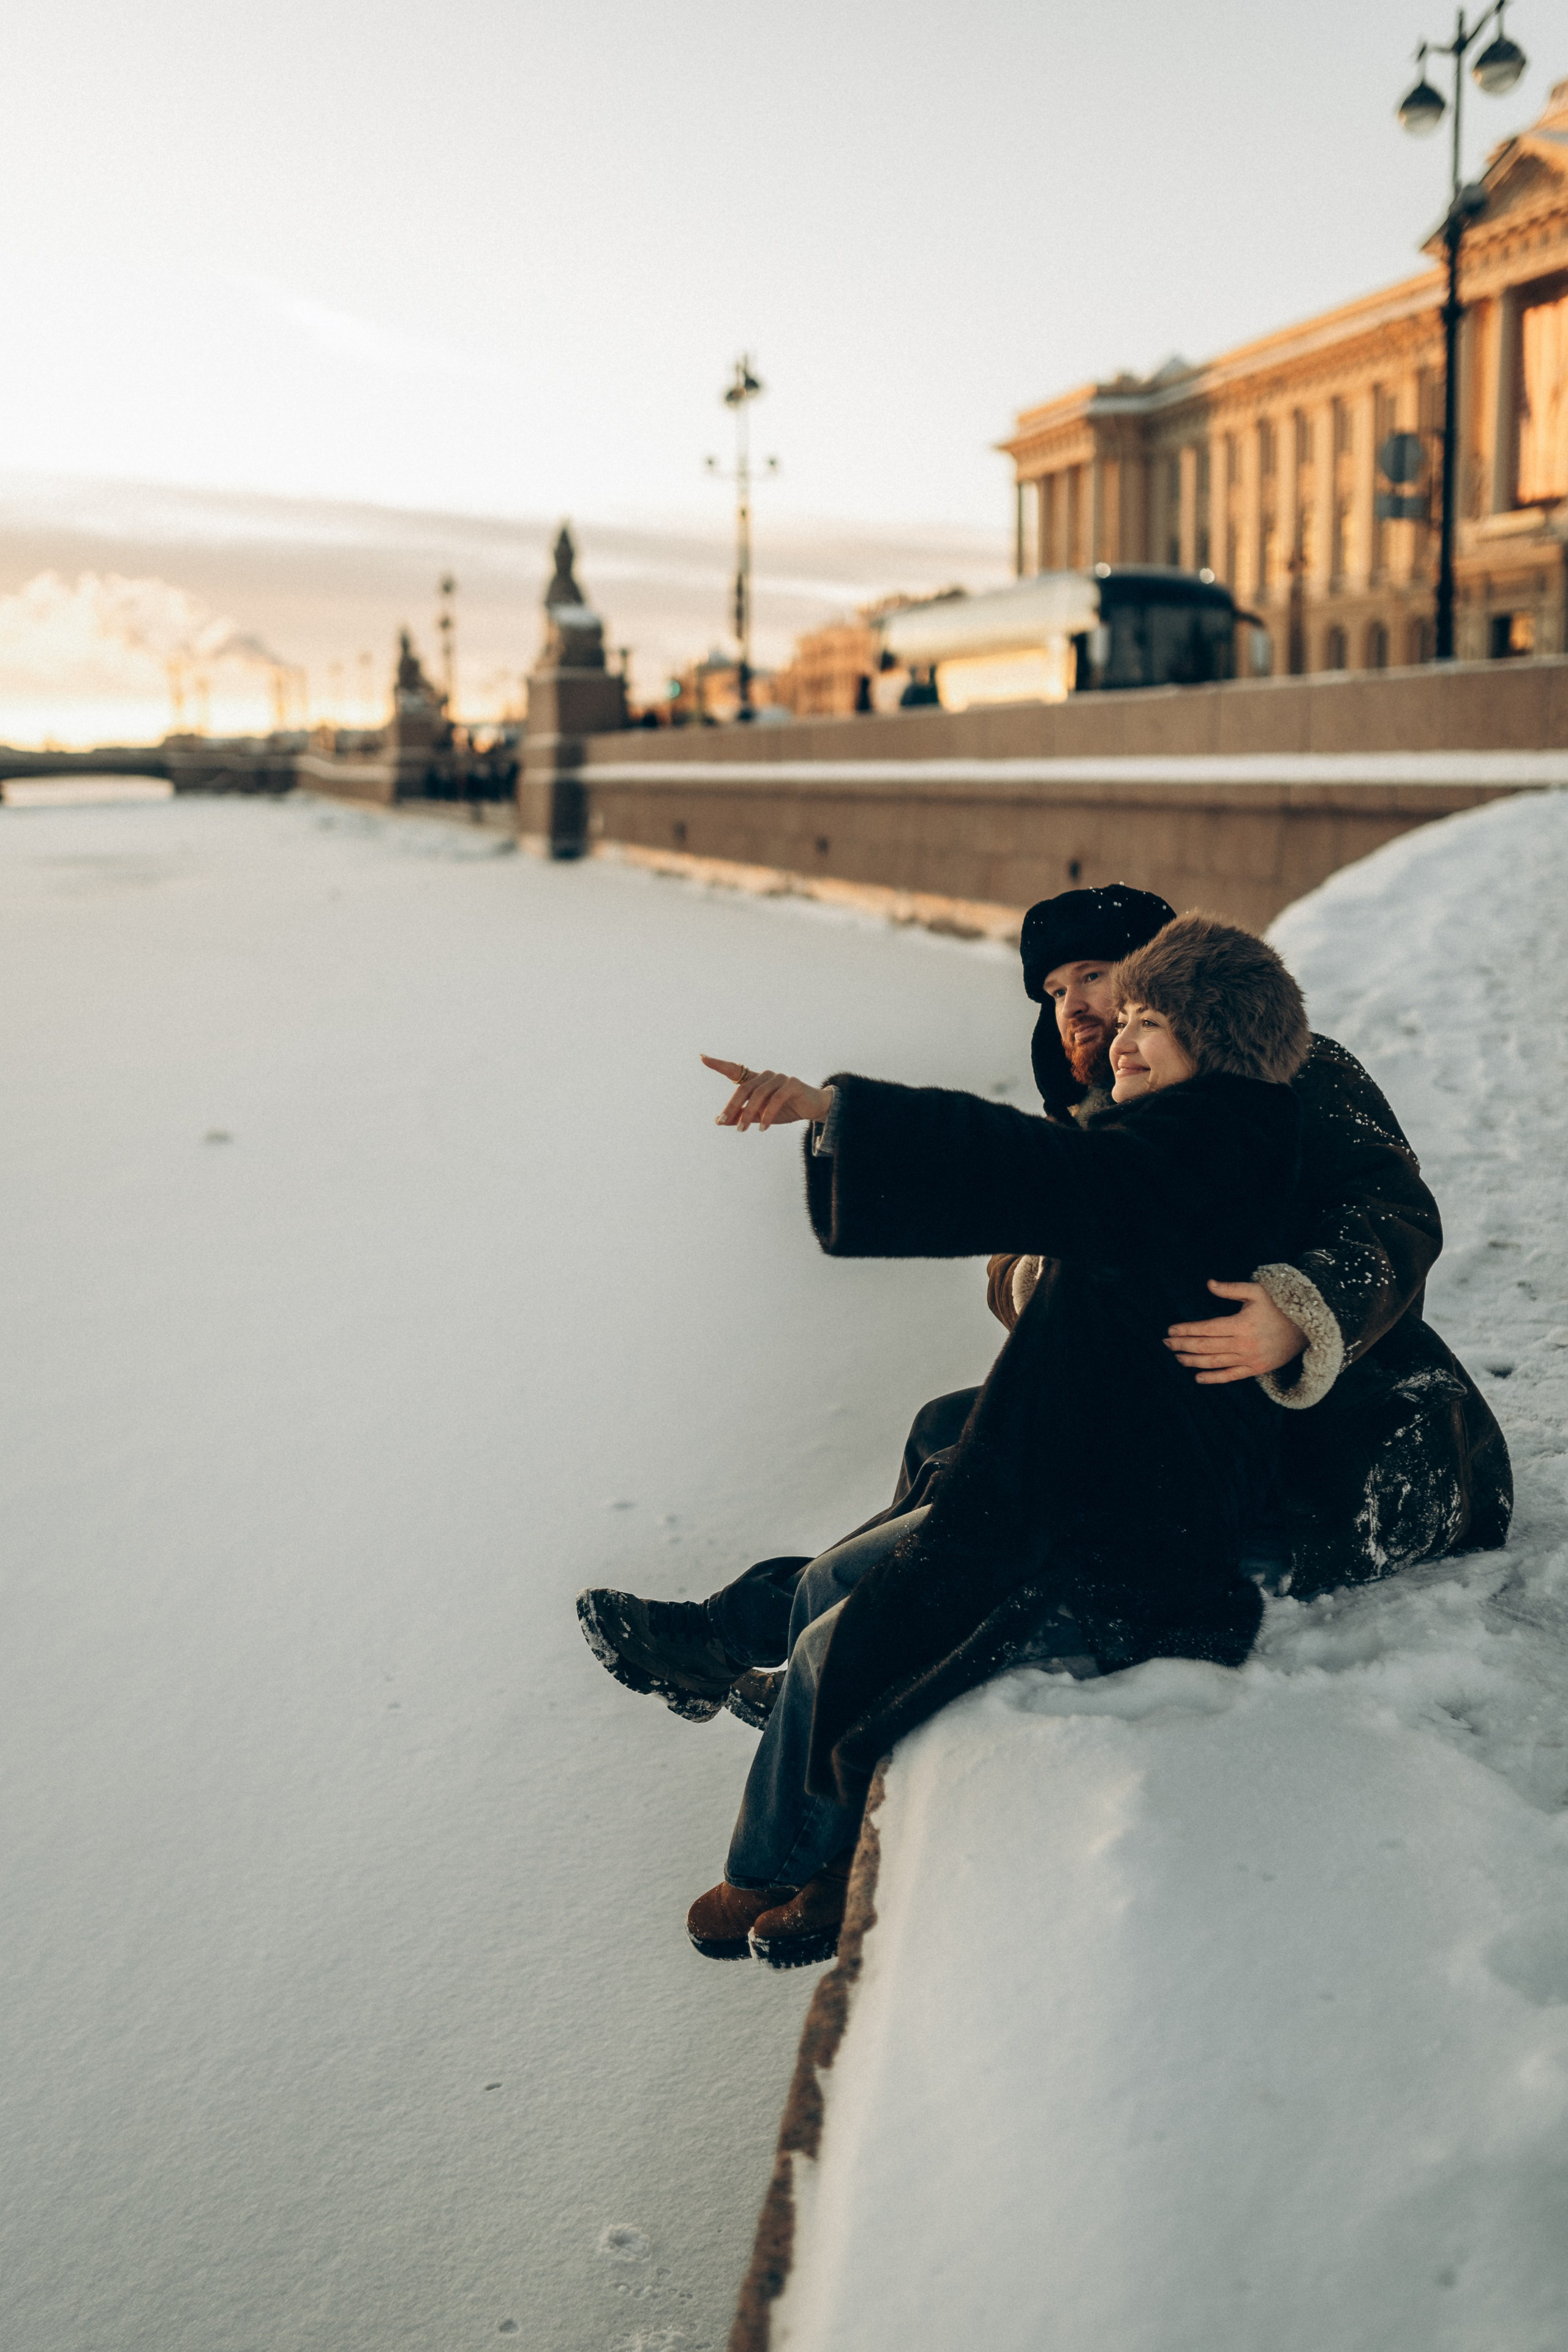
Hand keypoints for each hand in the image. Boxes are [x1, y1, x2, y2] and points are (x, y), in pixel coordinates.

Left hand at [702, 1055, 833, 1130]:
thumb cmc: (785, 1110)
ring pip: (758, 1094)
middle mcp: (766, 1076)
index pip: (734, 1070)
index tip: (702, 1057)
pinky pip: (776, 1099)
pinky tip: (763, 1128)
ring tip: (742, 1130)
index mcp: (756, 1080)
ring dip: (748, 1114)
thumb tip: (719, 1121)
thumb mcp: (760, 1116)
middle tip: (723, 1122)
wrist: (814, 1109)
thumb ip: (741, 1116)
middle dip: (732, 1106)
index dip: (718, 1064)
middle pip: (743, 1088)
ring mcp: (780, 1078)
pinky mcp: (792, 1084)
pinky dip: (767, 1114)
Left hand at [1165, 1279, 1306, 1385]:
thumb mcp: (1257, 1291)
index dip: (1186, 1330)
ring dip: (1193, 1361)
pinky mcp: (1257, 1369)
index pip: (1206, 1328)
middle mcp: (1244, 1343)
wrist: (1308, 1327)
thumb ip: (1231, 1289)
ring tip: (1177, 1358)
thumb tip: (1208, 1284)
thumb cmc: (1280, 1305)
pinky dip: (1213, 1379)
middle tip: (1166, 1343)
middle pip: (1206, 1346)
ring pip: (1215, 1362)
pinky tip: (1197, 1378)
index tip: (1170, 1330)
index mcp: (1242, 1324)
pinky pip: (1231, 1376)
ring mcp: (1250, 1359)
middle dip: (1183, 1345)